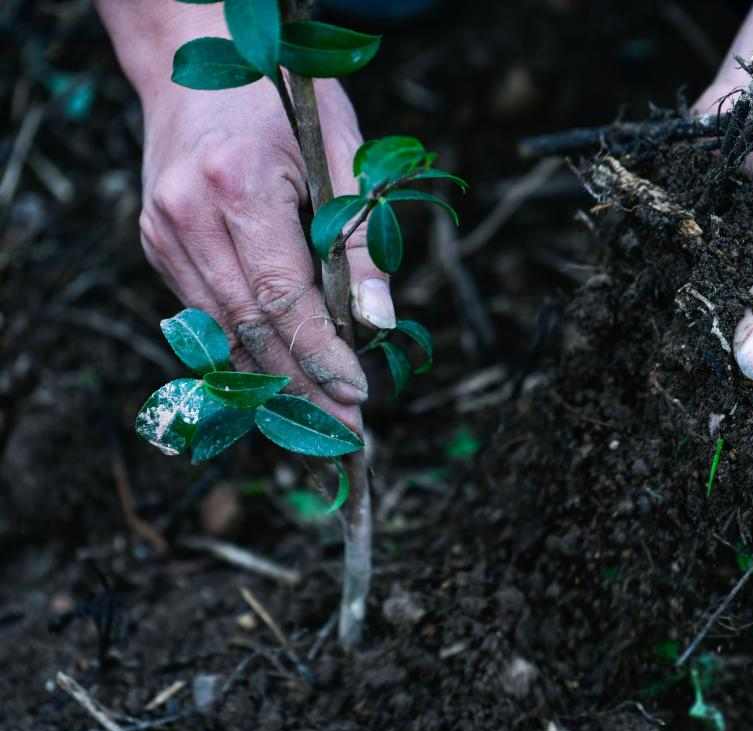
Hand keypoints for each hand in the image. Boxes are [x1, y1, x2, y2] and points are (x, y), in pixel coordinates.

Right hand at [97, 2, 392, 431]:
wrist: (195, 56)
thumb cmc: (283, 97)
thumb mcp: (342, 152)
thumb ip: (360, 240)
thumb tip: (380, 324)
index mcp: (238, 183)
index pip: (284, 297)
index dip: (321, 356)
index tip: (358, 398)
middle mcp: (187, 214)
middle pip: (250, 328)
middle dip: (300, 389)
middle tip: (344, 436)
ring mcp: (162, 231)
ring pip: (222, 332)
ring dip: (272, 384)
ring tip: (317, 425)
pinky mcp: (156, 243)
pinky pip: (204, 315)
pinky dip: (244, 352)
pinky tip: (278, 383)